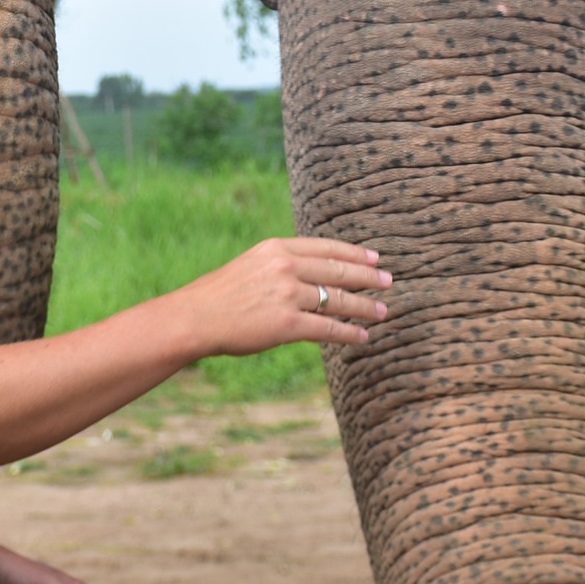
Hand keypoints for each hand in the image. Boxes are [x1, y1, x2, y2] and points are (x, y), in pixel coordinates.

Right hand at [176, 237, 390, 356]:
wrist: (196, 317)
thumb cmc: (219, 294)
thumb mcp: (250, 265)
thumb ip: (280, 265)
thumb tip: (310, 274)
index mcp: (277, 248)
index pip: (326, 248)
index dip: (354, 253)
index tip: (373, 258)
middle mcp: (285, 267)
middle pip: (338, 270)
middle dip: (367, 277)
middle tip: (388, 281)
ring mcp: (288, 295)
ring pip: (338, 300)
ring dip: (364, 306)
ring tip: (382, 311)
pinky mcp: (287, 324)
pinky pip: (328, 328)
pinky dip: (349, 333)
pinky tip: (362, 335)